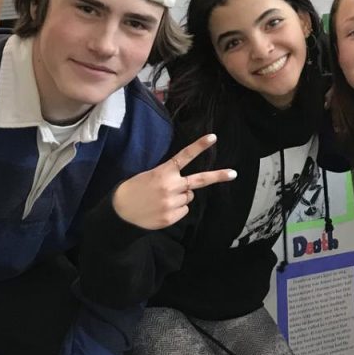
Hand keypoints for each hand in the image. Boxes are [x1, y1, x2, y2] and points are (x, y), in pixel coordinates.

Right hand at [112, 134, 236, 229]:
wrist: (120, 210)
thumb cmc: (135, 189)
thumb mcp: (150, 175)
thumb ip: (170, 177)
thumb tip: (190, 189)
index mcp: (163, 172)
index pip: (184, 156)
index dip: (199, 146)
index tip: (213, 137)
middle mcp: (170, 186)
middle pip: (199, 180)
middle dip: (218, 176)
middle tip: (233, 173)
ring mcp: (171, 202)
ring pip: (189, 197)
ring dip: (181, 196)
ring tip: (162, 198)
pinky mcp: (171, 217)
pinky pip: (184, 210)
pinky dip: (177, 209)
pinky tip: (162, 208)